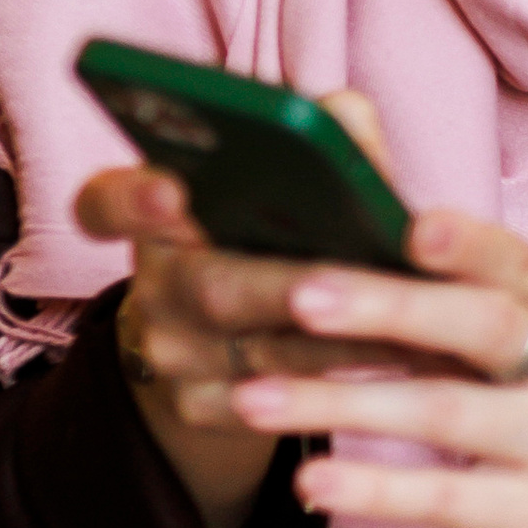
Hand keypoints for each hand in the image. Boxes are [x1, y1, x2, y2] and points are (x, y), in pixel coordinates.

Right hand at [76, 93, 434, 527]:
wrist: (239, 336)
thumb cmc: (281, 234)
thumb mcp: (290, 183)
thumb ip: (321, 138)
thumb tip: (345, 118)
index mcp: (159, 214)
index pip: (106, 202)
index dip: (131, 199)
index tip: (172, 192)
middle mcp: (153, 284)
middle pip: (211, 288)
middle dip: (291, 285)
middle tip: (357, 279)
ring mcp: (171, 355)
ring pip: (260, 352)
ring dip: (345, 339)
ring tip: (421, 321)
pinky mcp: (200, 409)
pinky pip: (276, 408)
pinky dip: (348, 386)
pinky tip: (413, 366)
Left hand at [231, 205, 527, 527]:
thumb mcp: (523, 327)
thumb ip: (445, 275)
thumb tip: (344, 180)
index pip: (515, 262)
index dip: (469, 243)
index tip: (411, 226)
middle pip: (483, 326)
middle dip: (391, 307)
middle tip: (300, 293)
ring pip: (446, 413)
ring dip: (345, 402)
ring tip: (253, 397)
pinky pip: (445, 497)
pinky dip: (375, 488)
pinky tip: (311, 482)